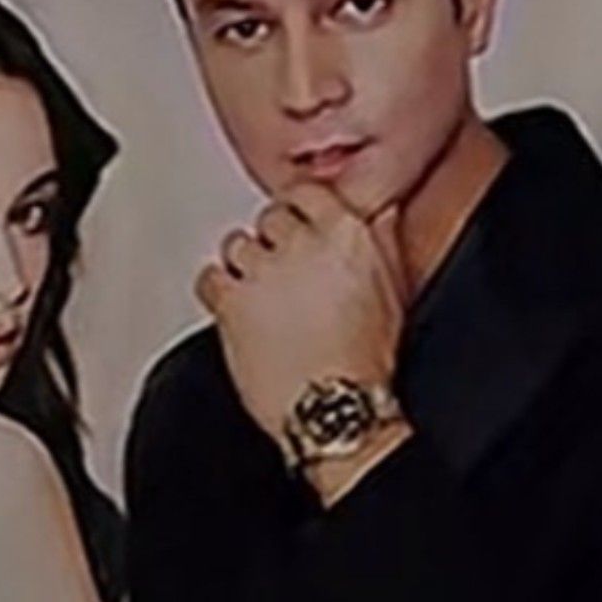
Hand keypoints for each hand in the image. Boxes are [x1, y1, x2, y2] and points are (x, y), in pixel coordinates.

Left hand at [194, 183, 408, 450]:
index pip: (305, 192)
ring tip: (262, 301)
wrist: (335, 408)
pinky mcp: (230, 301)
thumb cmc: (366, 362)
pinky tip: (236, 312)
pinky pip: (209, 278)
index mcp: (345, 233)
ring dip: (244, 268)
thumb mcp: (393, 292)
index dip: (297, 213)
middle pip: (268, 218)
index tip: (295, 228)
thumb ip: (382, 243)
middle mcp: (301, 243)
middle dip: (273, 245)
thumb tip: (378, 214)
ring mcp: (262, 271)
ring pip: (236, 245)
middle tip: (282, 277)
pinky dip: (217, 292)